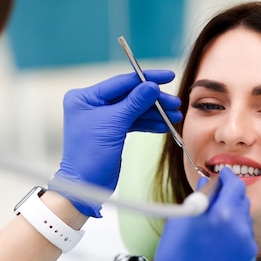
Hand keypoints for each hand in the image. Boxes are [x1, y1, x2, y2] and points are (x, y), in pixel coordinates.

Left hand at [50, 70, 180, 216]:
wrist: (87, 184)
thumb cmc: (90, 155)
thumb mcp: (114, 124)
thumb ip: (135, 103)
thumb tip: (152, 86)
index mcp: (85, 97)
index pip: (121, 82)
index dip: (146, 79)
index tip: (167, 76)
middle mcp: (93, 105)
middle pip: (130, 96)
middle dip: (154, 100)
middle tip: (174, 103)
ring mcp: (103, 118)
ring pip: (135, 110)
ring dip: (155, 113)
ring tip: (174, 116)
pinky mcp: (112, 131)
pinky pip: (134, 122)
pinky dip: (149, 123)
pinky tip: (164, 125)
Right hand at [123, 168, 256, 260]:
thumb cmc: (176, 254)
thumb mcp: (183, 218)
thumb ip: (201, 197)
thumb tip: (208, 183)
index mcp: (224, 214)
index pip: (234, 185)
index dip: (227, 177)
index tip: (220, 176)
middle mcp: (241, 228)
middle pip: (242, 201)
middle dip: (230, 196)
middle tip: (214, 198)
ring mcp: (247, 245)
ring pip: (244, 220)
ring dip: (232, 216)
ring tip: (212, 226)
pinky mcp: (249, 259)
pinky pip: (244, 238)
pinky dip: (234, 234)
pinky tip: (217, 243)